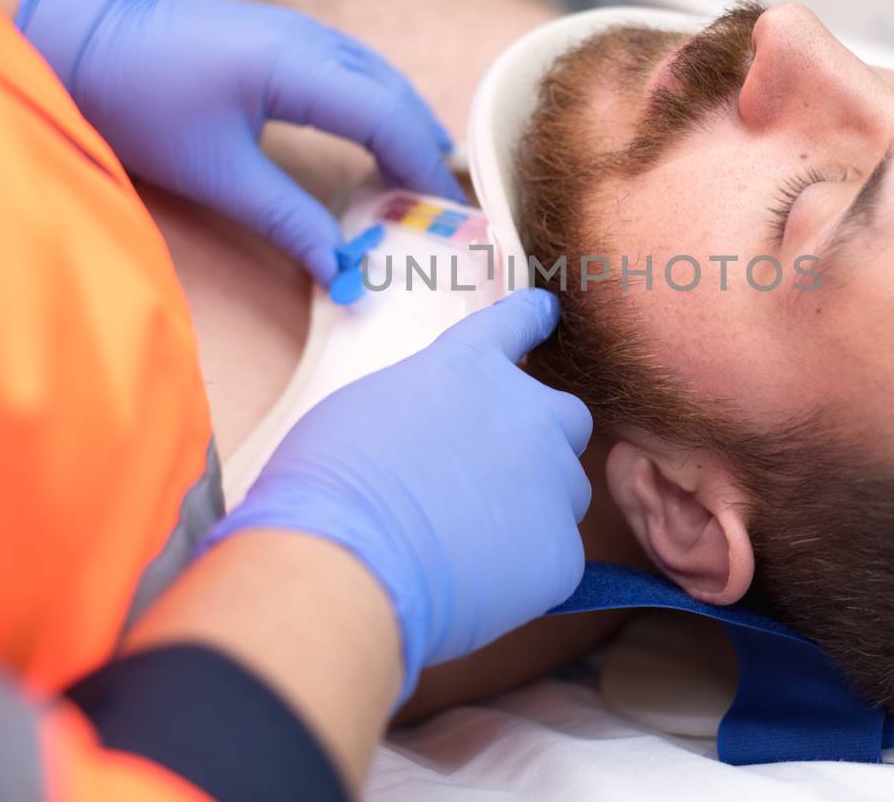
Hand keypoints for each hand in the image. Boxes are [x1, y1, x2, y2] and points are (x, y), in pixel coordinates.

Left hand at [17, 0, 461, 282]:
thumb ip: (288, 221)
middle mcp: (308, 38)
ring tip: (423, 179)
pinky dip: (379, 107)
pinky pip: (355, 70)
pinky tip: (379, 140)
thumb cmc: (139, 102)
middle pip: (395, 93)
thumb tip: (343, 273)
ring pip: (379, 77)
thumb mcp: (217, 174)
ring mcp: (297, 29)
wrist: (84, 40)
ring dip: (406, 126)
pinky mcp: (282, 34)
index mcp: (294, 65)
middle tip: (447, 205)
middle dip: (426, 149)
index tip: (445, 212)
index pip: (386, 116)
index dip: (422, 166)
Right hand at [206, 290, 593, 699]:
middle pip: (566, 416)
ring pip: (565, 492)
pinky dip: (523, 571)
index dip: (532, 317)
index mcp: (468, 367)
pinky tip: (472, 581)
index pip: (515, 322)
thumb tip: (432, 437)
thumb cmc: (327, 486)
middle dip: (542, 439)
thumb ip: (420, 408)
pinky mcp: (561, 549)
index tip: (547, 311)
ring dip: (533, 507)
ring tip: (469, 540)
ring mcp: (551, 479)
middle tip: (495, 476)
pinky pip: (554, 557)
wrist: (347, 562)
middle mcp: (525, 412)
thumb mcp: (363, 410)